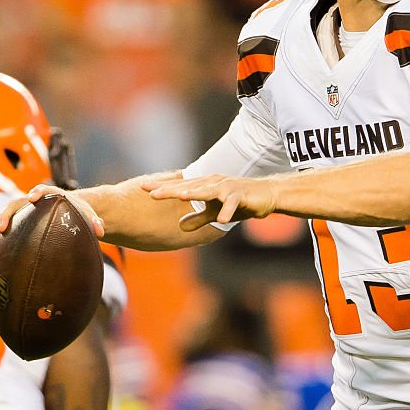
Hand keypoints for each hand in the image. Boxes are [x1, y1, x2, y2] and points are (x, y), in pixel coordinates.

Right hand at [0, 184, 104, 247]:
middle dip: (7, 215)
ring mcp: (20, 213)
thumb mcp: (86, 215)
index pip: (43, 189)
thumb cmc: (76, 212)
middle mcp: (30, 202)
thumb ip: (94, 221)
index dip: (37, 192)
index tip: (33, 198)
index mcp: (49, 195)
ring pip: (3, 217)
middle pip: (15, 204)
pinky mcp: (14, 224)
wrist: (66, 212)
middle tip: (2, 227)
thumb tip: (101, 231)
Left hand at [141, 174, 277, 231]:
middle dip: (170, 189)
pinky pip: (232, 203)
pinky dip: (228, 211)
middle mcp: (213, 183)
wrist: (267, 195)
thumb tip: (180, 227)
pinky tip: (222, 220)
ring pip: (207, 190)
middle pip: (188, 186)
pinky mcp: (241, 195)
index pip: (179, 187)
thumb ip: (198, 218)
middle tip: (151, 193)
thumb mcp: (215, 212)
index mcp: (205, 185)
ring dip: (194, 193)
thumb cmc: (239, 202)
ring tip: (179, 196)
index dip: (162, 188)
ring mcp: (227, 187)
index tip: (142, 189)